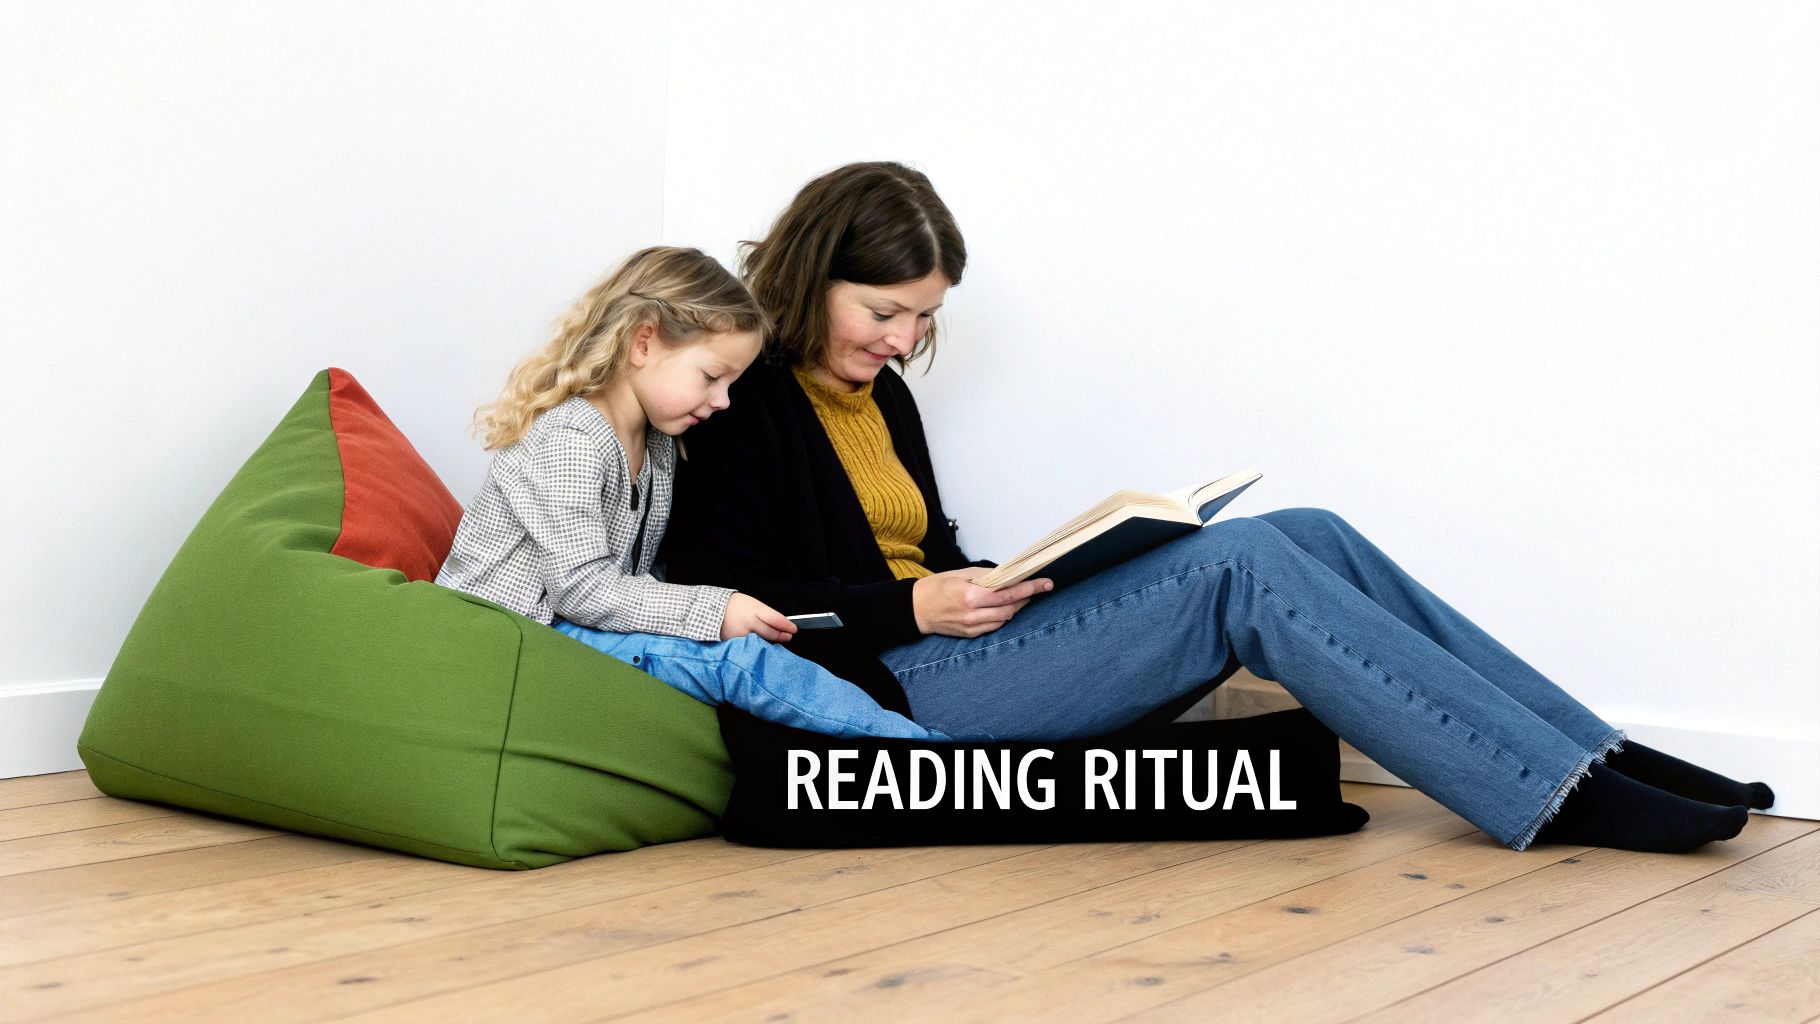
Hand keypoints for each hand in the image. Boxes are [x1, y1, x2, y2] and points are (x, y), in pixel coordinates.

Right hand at [721, 593, 797, 642]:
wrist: (710, 610)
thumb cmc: (733, 605)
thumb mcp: (751, 604)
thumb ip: (765, 614)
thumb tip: (780, 623)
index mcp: (754, 610)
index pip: (776, 619)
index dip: (787, 626)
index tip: (794, 629)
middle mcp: (749, 623)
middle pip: (771, 633)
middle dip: (782, 636)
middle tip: (788, 636)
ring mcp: (742, 636)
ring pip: (762, 642)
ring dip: (770, 641)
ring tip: (776, 639)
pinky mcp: (735, 645)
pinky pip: (750, 646)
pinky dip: (756, 646)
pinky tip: (759, 644)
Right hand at [912, 569, 1052, 637]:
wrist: (915, 609)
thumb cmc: (935, 588)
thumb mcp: (960, 574)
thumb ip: (985, 576)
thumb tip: (1007, 575)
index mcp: (971, 596)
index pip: (1009, 592)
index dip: (1030, 588)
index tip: (1045, 583)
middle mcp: (973, 614)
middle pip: (1011, 608)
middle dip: (1027, 598)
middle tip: (1038, 588)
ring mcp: (972, 626)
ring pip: (1005, 618)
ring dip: (1016, 607)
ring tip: (1021, 596)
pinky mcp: (970, 634)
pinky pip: (994, 626)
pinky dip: (1002, 616)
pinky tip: (1003, 607)